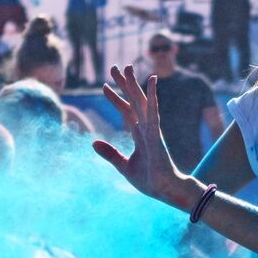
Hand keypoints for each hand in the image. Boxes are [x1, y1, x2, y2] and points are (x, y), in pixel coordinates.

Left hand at [93, 65, 188, 207]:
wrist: (165, 191)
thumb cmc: (150, 180)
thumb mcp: (124, 166)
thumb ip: (110, 153)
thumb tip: (92, 142)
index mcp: (139, 135)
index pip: (126, 111)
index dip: (115, 98)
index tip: (104, 87)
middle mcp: (146, 128)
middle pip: (133, 100)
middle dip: (124, 84)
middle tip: (114, 67)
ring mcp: (152, 129)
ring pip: (142, 101)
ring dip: (134, 84)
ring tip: (128, 67)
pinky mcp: (157, 134)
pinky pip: (154, 112)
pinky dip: (152, 97)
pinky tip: (151, 82)